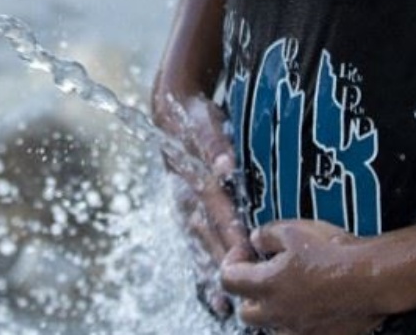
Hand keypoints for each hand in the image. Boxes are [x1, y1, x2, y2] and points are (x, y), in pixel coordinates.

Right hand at [156, 93, 249, 317]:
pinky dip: (201, 269)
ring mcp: (183, 207)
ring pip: (198, 245)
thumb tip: (224, 166)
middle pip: (207, 235)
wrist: (170, 111)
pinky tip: (210, 293)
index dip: (230, 234)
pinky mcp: (185, 213)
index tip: (245, 257)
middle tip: (240, 292)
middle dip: (223, 263)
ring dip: (209, 274)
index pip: (216, 209)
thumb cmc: (194, 118)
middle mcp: (185, 197)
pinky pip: (193, 245)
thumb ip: (214, 144)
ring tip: (221, 305)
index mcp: (192, 177)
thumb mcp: (204, 123)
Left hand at [220, 219, 385, 334]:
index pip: (227, 280)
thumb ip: (265, 235)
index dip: (232, 262)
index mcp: (266, 285)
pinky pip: (298, 332)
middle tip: (265, 275)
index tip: (247, 252)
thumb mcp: (293, 230)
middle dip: (248, 294)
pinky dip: (298, 321)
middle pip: (245, 312)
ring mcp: (298, 329)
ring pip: (271, 326)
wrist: (373, 278)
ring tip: (290, 291)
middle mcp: (277, 313)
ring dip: (273, 311)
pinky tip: (312, 304)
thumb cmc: (334, 252)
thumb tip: (255, 240)